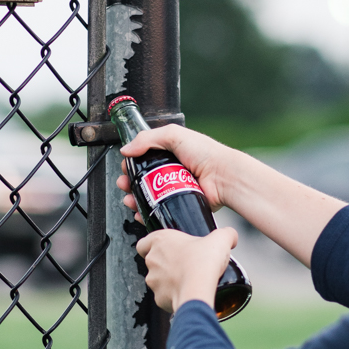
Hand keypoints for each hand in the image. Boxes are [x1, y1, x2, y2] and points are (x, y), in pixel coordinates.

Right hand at [116, 125, 230, 219]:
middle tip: (124, 185)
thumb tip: (126, 149)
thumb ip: (148, 138)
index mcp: (170, 153)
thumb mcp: (174, 135)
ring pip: (147, 197)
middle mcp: (171, 172)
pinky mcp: (178, 205)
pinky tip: (140, 213)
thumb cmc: (206, 153)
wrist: (224, 177)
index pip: (144, 159)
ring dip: (134, 199)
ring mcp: (174, 190)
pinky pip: (158, 210)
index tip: (125, 168)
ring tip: (129, 200)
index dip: (132, 164)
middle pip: (142, 180)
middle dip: (129, 183)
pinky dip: (146, 213)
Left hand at [135, 227, 237, 312]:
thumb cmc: (203, 262)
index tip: (168, 248)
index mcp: (160, 240)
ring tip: (188, 279)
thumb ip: (226, 234)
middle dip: (167, 263)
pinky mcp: (158, 298)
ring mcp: (153, 280)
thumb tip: (230, 236)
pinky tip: (188, 292)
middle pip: (153, 261)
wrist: (198, 291)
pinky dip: (174, 295)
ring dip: (170, 279)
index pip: (144, 242)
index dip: (153, 245)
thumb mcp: (220, 239)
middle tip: (186, 263)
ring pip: (158, 279)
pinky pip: (165, 296)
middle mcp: (152, 260)